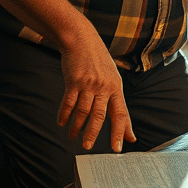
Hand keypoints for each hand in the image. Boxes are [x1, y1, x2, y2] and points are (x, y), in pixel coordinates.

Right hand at [56, 35, 135, 151]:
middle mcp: (103, 86)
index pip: (120, 114)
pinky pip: (69, 102)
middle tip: (87, 147)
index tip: (118, 148)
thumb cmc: (99, 62)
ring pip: (83, 111)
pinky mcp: (74, 81)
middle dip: (93, 134)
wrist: (82, 40)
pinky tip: (62, 122)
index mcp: (116, 87)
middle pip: (99, 116)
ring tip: (72, 136)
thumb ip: (117, 102)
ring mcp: (88, 83)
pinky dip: (64, 114)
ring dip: (76, 126)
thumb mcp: (113, 79)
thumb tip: (125, 126)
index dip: (120, 132)